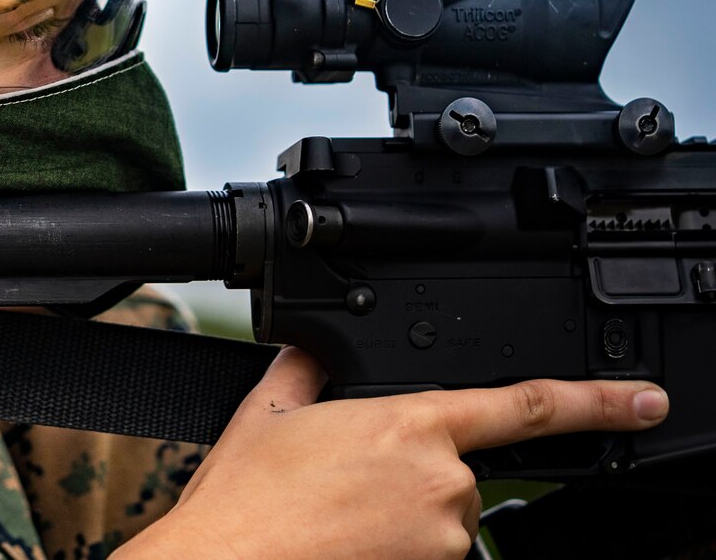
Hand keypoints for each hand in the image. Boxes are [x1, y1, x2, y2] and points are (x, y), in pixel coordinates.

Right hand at [115, 346, 668, 558]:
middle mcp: (439, 481)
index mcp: (408, 423)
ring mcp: (439, 537)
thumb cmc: (246, 499)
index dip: (594, 400)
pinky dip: (400, 543)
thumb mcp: (269, 408)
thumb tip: (315, 348)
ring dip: (407, 513)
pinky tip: (351, 536)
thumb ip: (308, 366)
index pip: (523, 405)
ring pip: (445, 517)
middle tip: (351, 481)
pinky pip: (430, 551)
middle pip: (461, 469)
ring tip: (342, 513)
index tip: (640, 400)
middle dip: (419, 471)